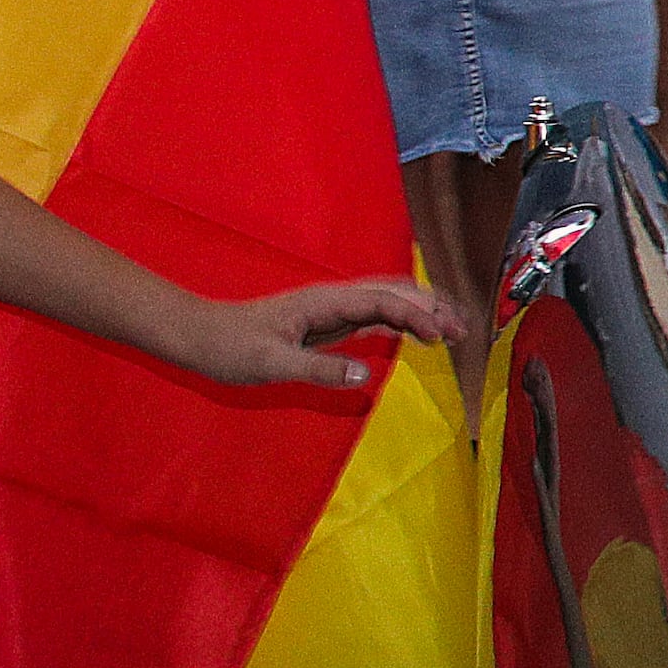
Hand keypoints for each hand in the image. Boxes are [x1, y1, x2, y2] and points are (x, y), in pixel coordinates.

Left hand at [157, 275, 449, 391]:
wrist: (201, 335)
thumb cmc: (230, 348)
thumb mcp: (271, 363)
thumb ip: (319, 368)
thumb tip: (366, 375)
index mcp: (324, 303)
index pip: (383, 301)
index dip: (417, 315)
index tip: (441, 336)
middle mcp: (333, 299)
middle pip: (395, 292)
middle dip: (433, 306)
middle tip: (465, 332)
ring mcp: (332, 308)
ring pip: (390, 298)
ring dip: (424, 310)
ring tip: (454, 330)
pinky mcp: (329, 321)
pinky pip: (376, 313)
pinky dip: (404, 319)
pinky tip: (417, 334)